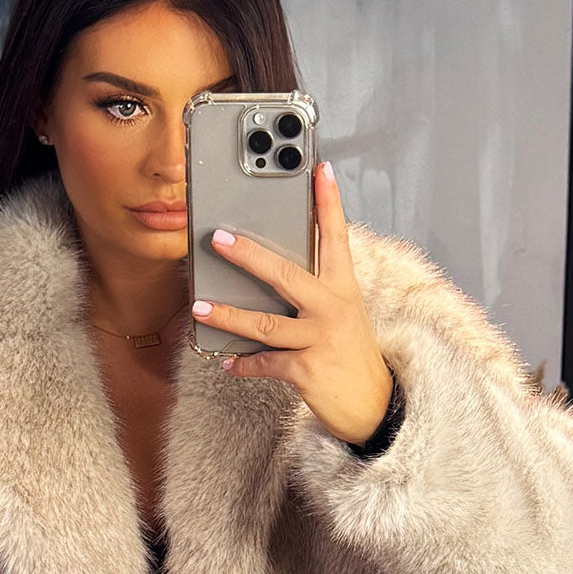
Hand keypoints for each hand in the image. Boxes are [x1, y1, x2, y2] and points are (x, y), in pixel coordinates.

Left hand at [191, 160, 393, 445]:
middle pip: (285, 275)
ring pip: (264, 323)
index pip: (336, 236)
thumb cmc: (349, 351)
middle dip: (249, 255)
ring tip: (199, 307)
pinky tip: (227, 362)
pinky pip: (265, 363)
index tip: (320, 170)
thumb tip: (270, 269)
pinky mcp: (305, 369)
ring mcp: (318, 339)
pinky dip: (243, 364)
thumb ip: (315, 287)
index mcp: (342, 287)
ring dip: (227, 317)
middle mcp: (331, 308)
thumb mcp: (342, 311)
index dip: (328, 202)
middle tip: (219, 238)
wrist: (373, 403)